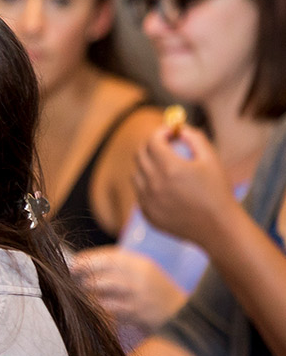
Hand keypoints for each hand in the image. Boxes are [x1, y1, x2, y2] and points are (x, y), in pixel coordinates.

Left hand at [71, 246, 186, 331]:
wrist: (182, 316)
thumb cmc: (154, 291)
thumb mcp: (142, 271)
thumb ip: (117, 265)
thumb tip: (82, 263)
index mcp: (140, 263)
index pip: (108, 256)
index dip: (87, 259)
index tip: (73, 263)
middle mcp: (139, 277)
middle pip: (101, 272)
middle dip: (83, 274)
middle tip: (72, 278)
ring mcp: (137, 296)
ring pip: (101, 289)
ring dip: (89, 290)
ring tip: (84, 292)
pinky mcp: (135, 313)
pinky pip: (107, 307)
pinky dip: (100, 305)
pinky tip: (98, 305)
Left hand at [134, 126, 236, 244]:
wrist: (218, 228)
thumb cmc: (217, 191)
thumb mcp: (211, 160)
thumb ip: (194, 138)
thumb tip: (179, 127)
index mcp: (170, 168)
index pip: (153, 141)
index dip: (161, 132)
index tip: (170, 132)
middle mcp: (153, 184)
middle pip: (140, 155)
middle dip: (151, 145)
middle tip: (163, 144)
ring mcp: (147, 201)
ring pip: (137, 174)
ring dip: (148, 165)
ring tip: (168, 168)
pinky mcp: (147, 214)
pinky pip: (140, 193)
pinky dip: (148, 185)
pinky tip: (168, 189)